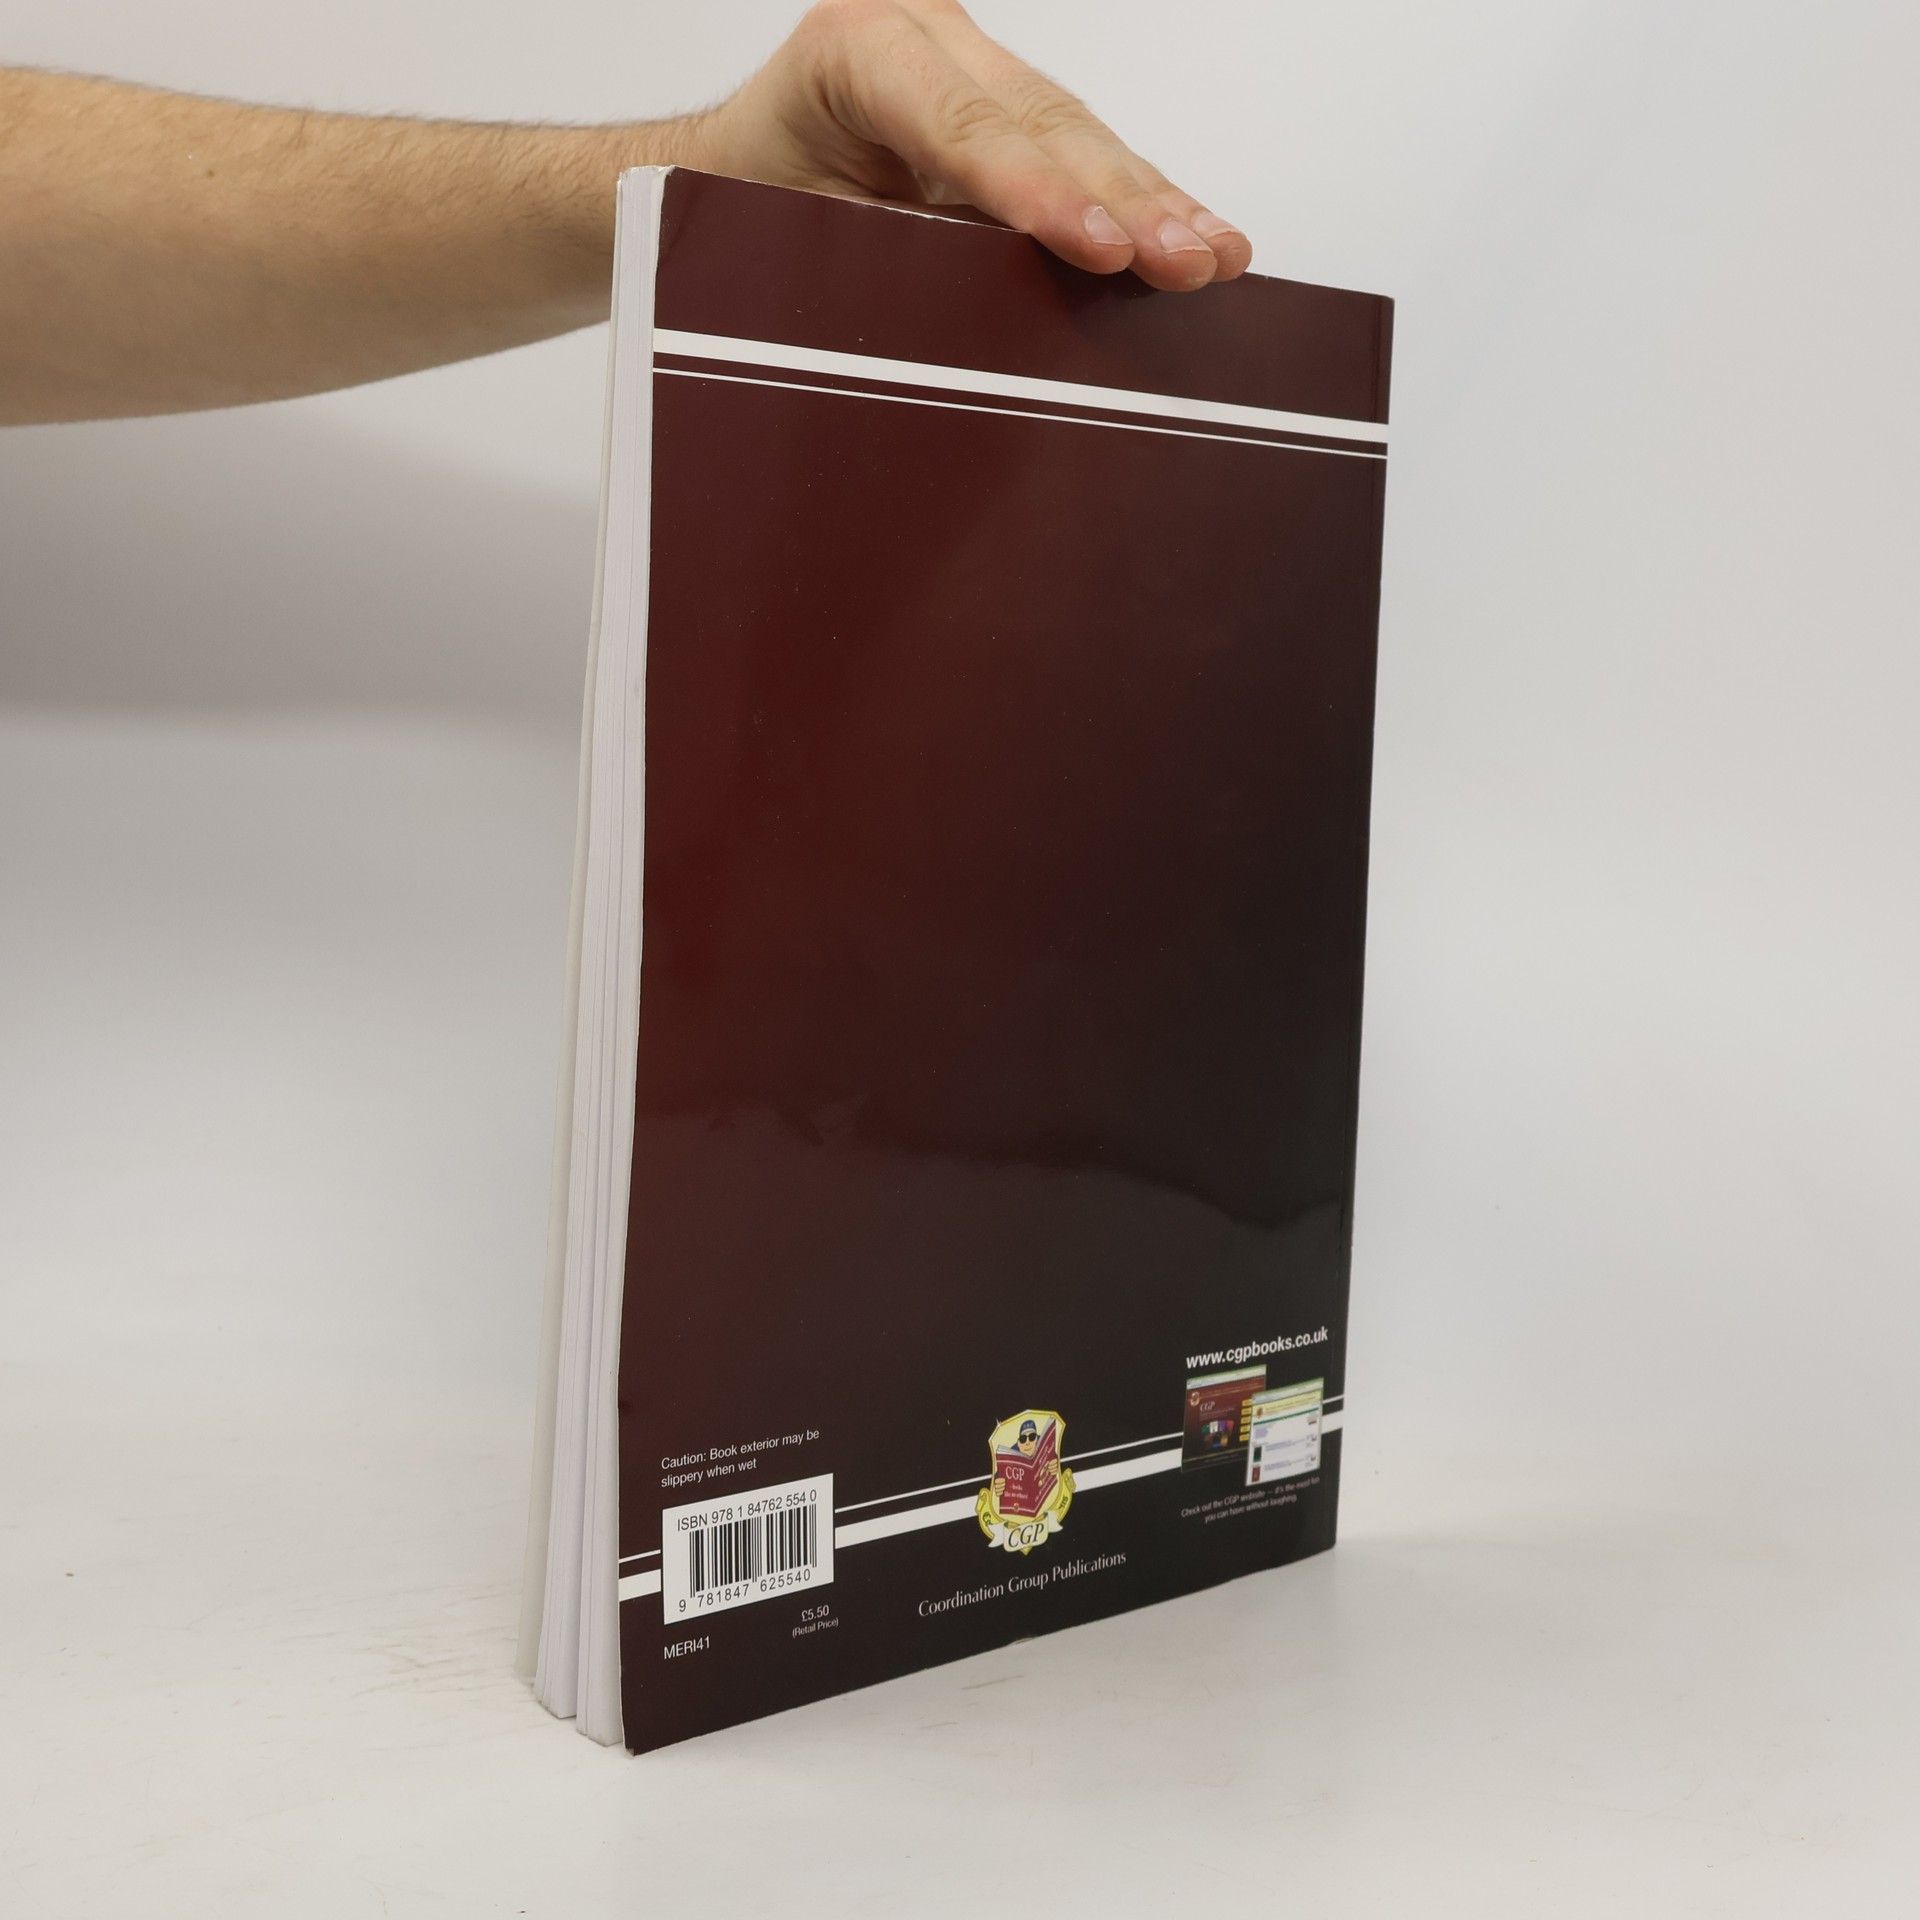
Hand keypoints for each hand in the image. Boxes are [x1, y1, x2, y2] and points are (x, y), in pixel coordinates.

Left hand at [680, 0, 1251, 291]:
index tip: (1100, 248)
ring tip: (1215, 257)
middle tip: (1186, 264)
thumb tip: (991, 332)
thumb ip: (890, 269)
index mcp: (851, 52)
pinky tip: (1198, 233)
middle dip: (1123, 200)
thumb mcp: (798, 251)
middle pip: (1040, 120)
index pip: (960, 125)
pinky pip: (1078, 149)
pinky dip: (1139, 199)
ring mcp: (965, 60)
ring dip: (1152, 201)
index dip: (1038, 191)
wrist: (724, 182)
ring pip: (1075, 130)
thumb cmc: (746, 220)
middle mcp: (916, 33)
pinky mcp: (999, 101)